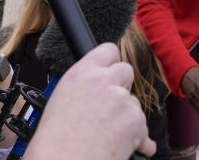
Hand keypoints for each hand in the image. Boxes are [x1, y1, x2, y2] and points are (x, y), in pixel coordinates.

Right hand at [29, 42, 155, 159]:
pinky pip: (144, 128)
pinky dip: (137, 140)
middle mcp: (102, 81)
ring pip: (135, 102)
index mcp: (80, 73)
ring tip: (108, 135)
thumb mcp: (60, 101)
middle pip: (126, 71)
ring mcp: (121, 99)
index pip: (108, 50)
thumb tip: (95, 89)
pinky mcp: (134, 120)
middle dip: (122, 87)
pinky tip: (121, 147)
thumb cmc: (54, 142)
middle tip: (111, 107)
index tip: (111, 70)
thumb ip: (82, 87)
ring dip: (127, 117)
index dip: (111, 62)